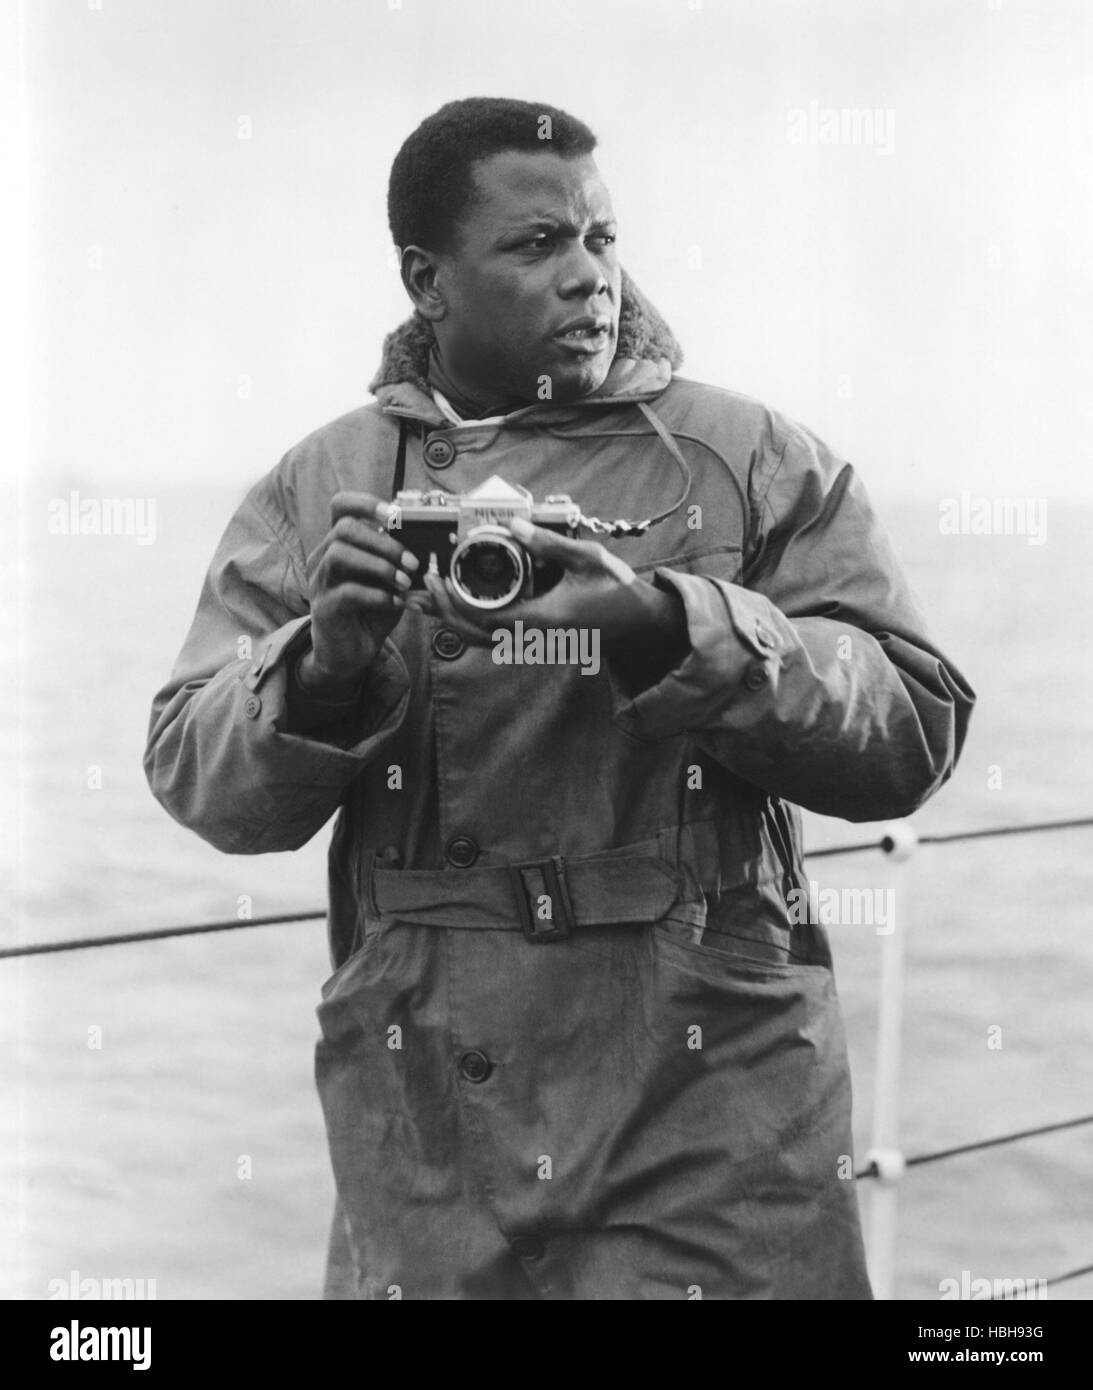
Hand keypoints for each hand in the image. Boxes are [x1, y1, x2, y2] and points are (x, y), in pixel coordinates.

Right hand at [299, 492, 420, 696]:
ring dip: (379, 566)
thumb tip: (426, 548)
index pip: (340, 506)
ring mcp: (319, 582)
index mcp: (338, 544)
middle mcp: (322, 558)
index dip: (366, 503)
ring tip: (404, 582)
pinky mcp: (323, 608)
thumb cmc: (369, 612)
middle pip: (343, 529)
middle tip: (411, 563)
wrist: (349, 653)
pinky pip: (346, 591)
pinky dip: (376, 594)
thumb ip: (399, 563)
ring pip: (339, 555)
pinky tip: (395, 602)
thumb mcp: (388, 582)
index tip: (394, 514)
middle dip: (384, 542)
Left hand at [416, 516, 687, 669]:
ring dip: (451, 621)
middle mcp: (534, 635)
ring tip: (425, 602)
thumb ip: (548, 543)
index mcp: (543, 618)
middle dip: (443, 612)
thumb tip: (513, 525)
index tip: (439, 578)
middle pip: (474, 633)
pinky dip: (469, 625)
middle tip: (421, 588)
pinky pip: (493, 637)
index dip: (456, 601)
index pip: (486, 616)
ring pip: (481, 640)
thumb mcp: (586, 559)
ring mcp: (533, 640)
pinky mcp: (534, 638)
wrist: (637, 621)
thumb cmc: (616, 589)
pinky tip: (455, 610)